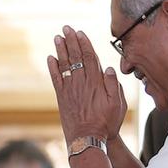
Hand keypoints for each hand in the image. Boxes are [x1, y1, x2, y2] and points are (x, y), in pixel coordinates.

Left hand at [47, 26, 126, 142]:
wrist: (87, 138)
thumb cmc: (106, 123)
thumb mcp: (117, 104)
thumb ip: (113, 85)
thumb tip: (108, 68)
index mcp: (96, 83)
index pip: (90, 58)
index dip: (84, 44)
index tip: (80, 32)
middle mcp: (82, 83)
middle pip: (76, 57)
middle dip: (71, 41)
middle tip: (66, 28)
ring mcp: (70, 89)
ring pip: (65, 65)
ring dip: (61, 50)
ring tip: (58, 38)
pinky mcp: (62, 97)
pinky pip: (56, 79)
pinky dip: (53, 68)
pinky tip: (51, 58)